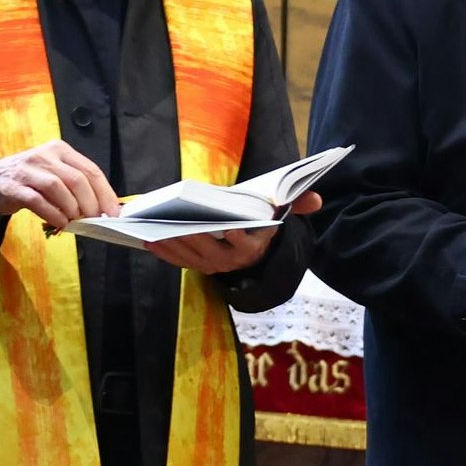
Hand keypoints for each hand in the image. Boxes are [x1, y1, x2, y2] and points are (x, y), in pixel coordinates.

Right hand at [0, 141, 120, 227]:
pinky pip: (39, 202)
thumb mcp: (54, 171)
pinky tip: (60, 222)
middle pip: (77, 179)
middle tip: (94, 219)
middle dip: (90, 203)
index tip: (113, 212)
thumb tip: (101, 206)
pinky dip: (54, 214)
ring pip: (59, 188)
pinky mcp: (15, 188)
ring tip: (75, 221)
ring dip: (72, 209)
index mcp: (60, 150)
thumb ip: (75, 184)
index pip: (90, 170)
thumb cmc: (29, 178)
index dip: (105, 193)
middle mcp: (45, 156)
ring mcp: (29, 171)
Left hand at [145, 190, 317, 274]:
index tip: (228, 227)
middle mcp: (232, 262)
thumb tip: (316, 199)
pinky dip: (164, 253)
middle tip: (174, 224)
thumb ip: (299, 204)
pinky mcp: (198, 266)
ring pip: (190, 258)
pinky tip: (149, 241)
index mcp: (253, 248)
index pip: (243, 243)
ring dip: (172, 246)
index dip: (235, 237)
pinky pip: (178, 262)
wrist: (254, 252)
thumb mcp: (281, 214)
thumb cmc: (261, 223)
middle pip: (209, 251)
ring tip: (153, 232)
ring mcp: (213, 266)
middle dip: (191, 238)